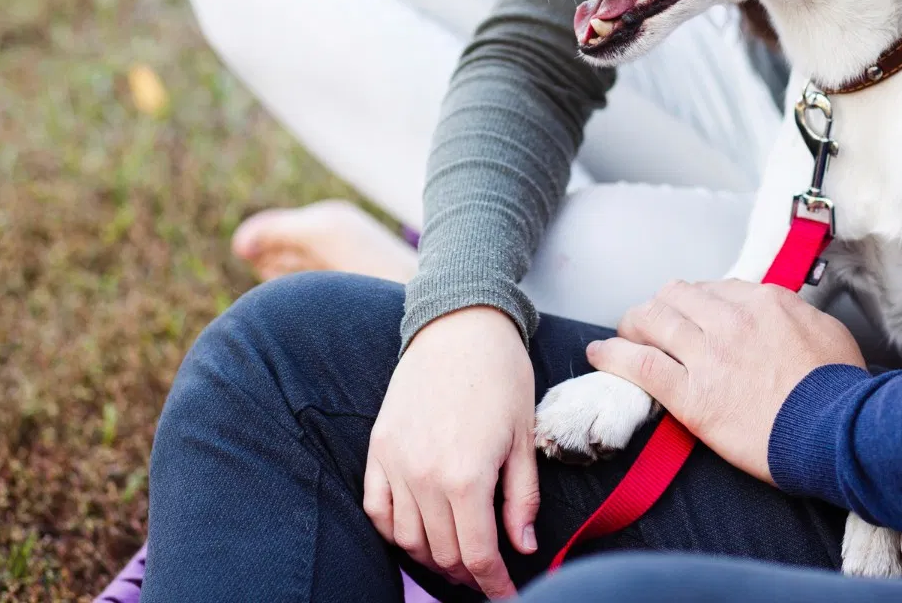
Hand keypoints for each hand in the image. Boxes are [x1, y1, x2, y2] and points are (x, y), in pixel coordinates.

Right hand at [365, 307, 537, 597]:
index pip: (478, 554)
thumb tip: (523, 546)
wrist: (459, 324)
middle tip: (487, 574)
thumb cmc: (501, 375)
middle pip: (443, 553)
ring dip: (433, 558)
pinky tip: (417, 534)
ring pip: (408, 539)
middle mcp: (424, 476)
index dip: (494, 583)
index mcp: (466, 476)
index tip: (507, 594)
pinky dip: (394, 532)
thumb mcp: (524, 438)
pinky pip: (377, 510)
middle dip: (468, 574)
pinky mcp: (378, 449)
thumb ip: (522, 498)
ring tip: (457, 558)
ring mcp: (395, 463)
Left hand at [586, 280, 864, 483]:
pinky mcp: (691, 395)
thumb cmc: (840, 390)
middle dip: (660, 306)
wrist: (839, 433)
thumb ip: (794, 314)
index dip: (698, 301)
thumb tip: (779, 312)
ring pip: (652, 321)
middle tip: (651, 320)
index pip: (715, 288)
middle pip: (676, 296)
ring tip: (622, 333)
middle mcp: (730, 319)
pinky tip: (599, 354)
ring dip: (632, 324)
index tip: (693, 314)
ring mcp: (708, 355)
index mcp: (764, 301)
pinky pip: (639, 364)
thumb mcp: (828, 332)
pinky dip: (612, 355)